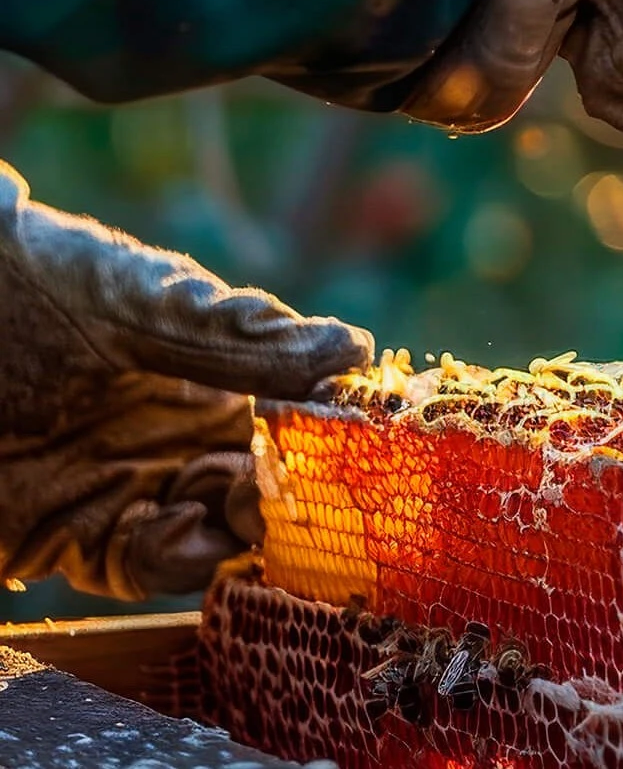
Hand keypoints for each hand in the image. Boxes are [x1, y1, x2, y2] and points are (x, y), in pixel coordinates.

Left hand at [0, 162, 370, 598]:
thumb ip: (238, 334)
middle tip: (307, 488)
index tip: (364, 439)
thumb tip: (353, 349)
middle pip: (267, 488)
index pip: (297, 420)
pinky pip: (142, 566)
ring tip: (244, 502)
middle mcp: (180, 439)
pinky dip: (173, 556)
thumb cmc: (34, 281)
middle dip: (296, 496)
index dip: (332, 434)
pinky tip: (179, 523)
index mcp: (214, 377)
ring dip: (240, 531)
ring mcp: (129, 489)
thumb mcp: (141, 299)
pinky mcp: (70, 536)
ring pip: (216, 536)